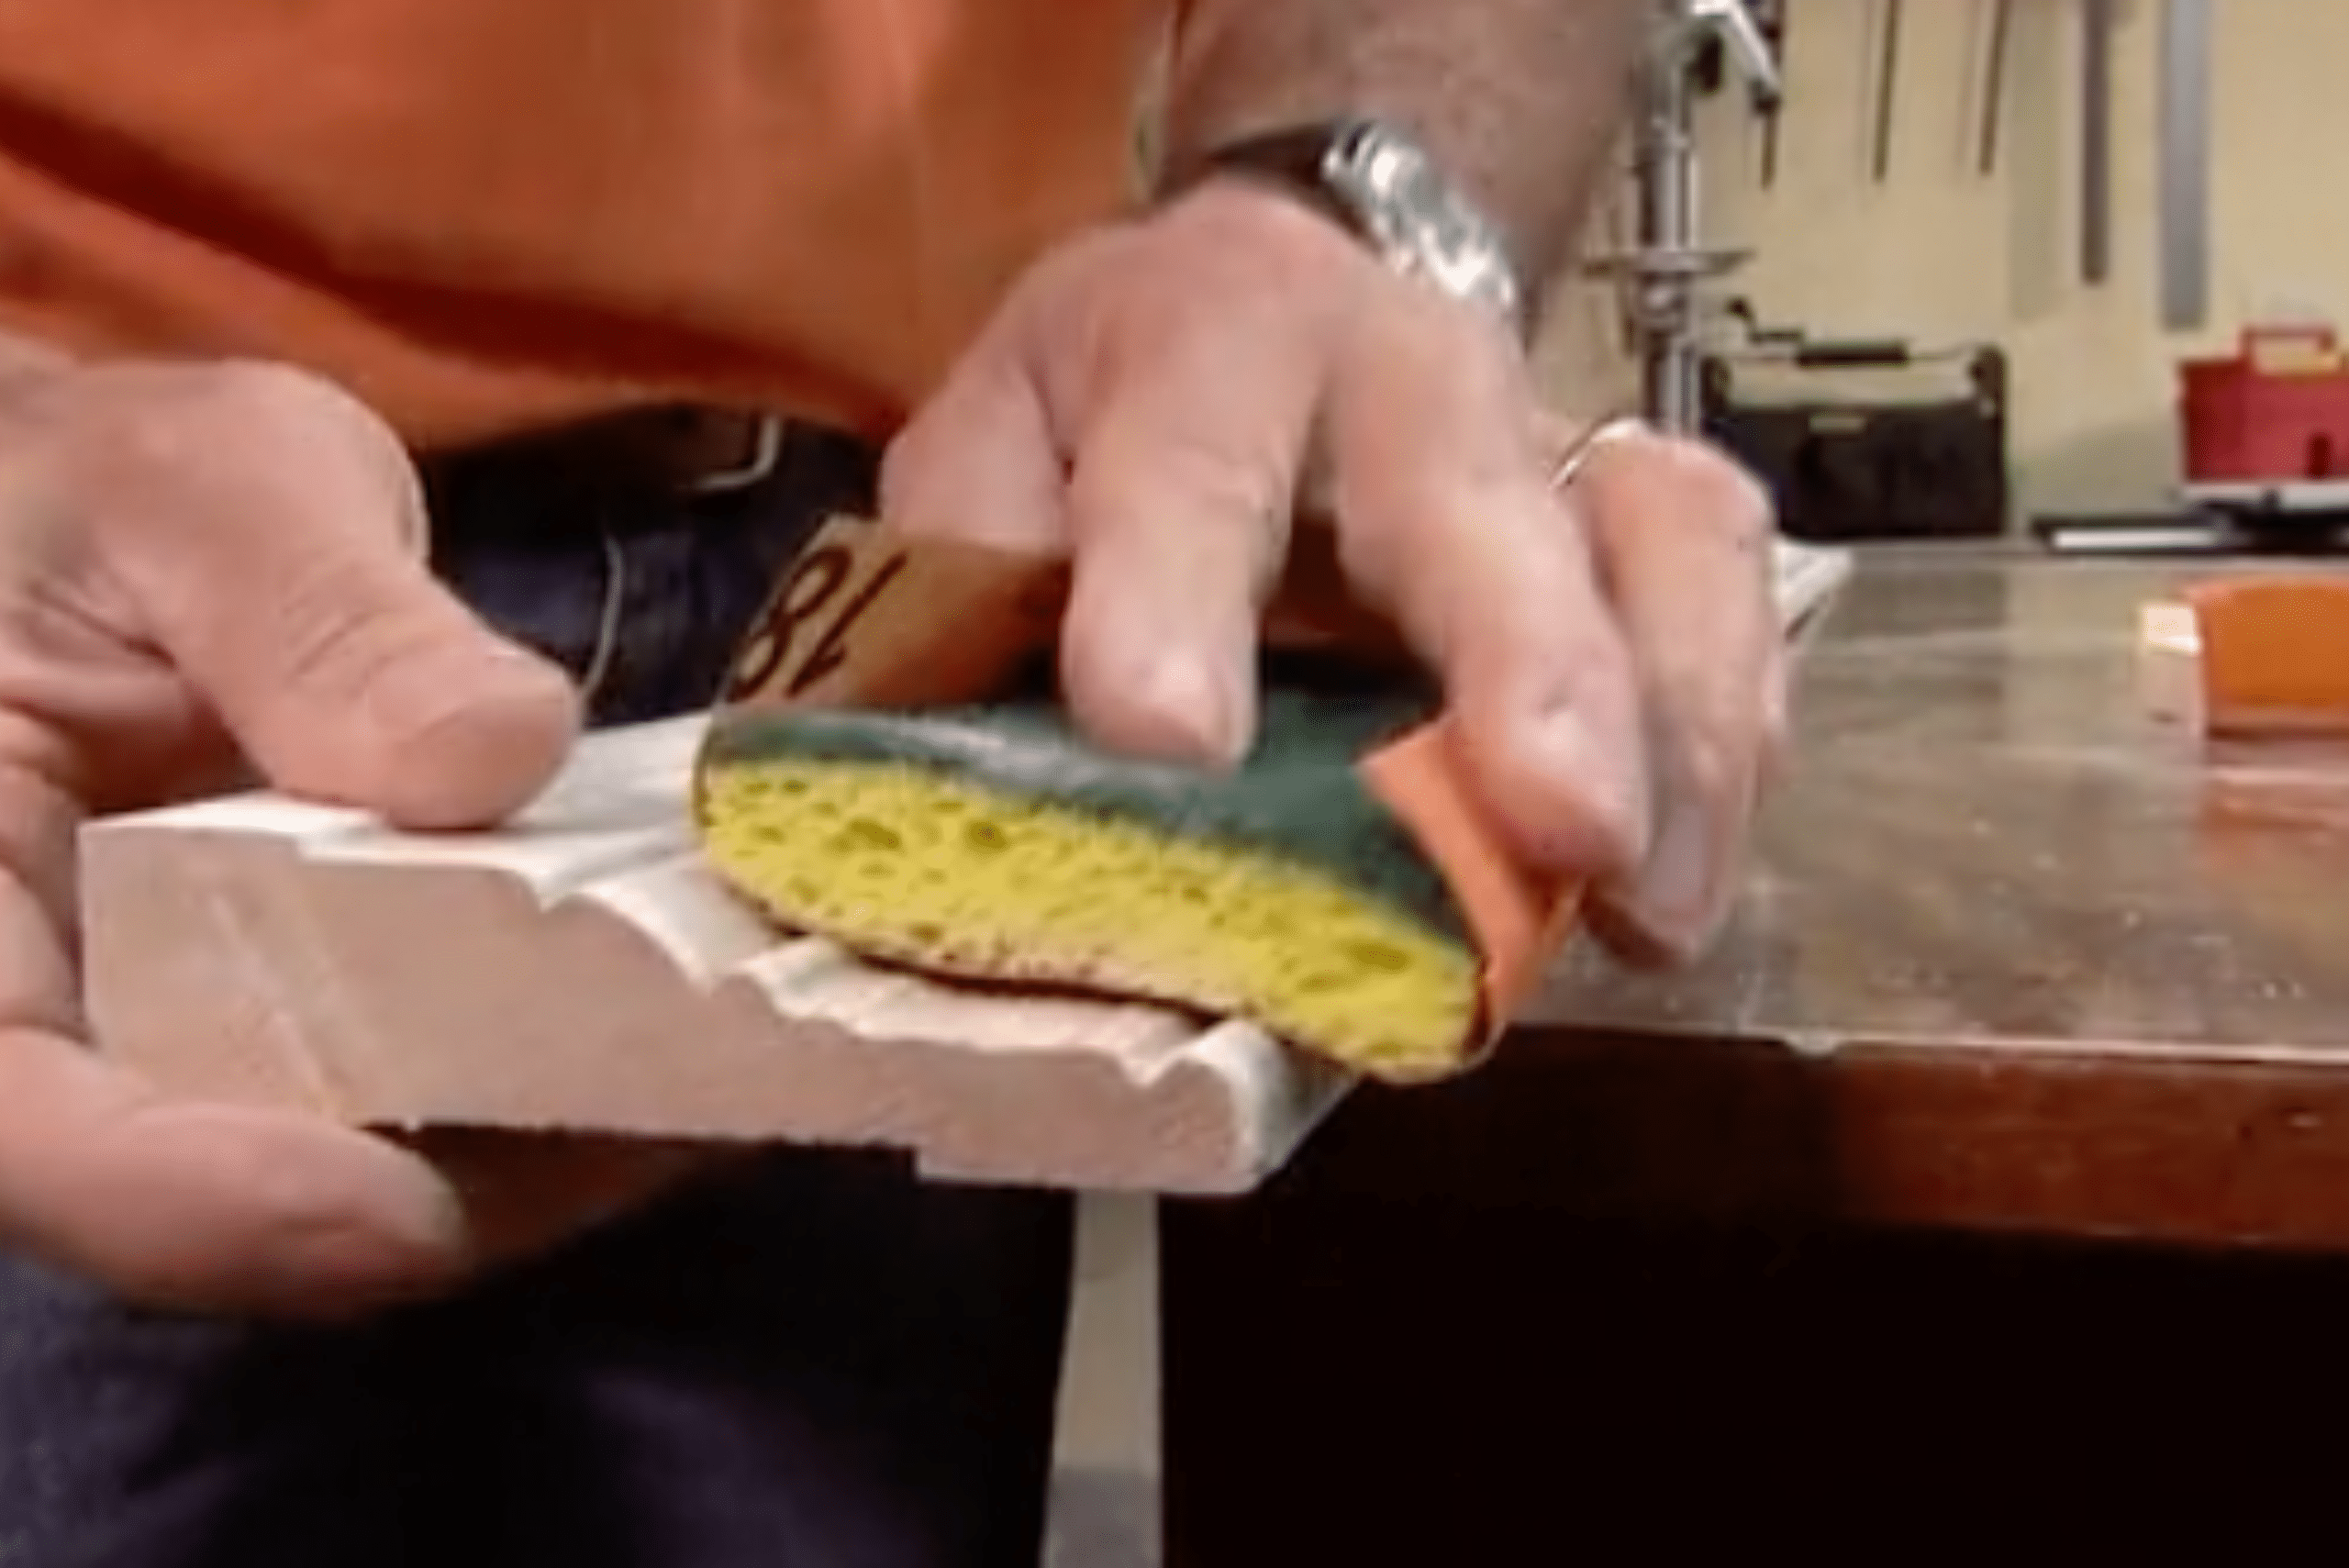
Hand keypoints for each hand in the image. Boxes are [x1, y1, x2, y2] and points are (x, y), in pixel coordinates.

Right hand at [0, 357, 691, 1317]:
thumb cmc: (113, 485)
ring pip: (331, 1188)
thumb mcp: (210, 493)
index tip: (423, 1199)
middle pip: (216, 1206)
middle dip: (444, 1191)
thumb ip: (322, 618)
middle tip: (669, 1108)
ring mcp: (165, 1050)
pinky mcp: (277, 1043)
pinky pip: (398, 1120)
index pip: (40, 1140)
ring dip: (521, 1158)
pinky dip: (527, 1101)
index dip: (217, 1206)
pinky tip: (661, 1032)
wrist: (108, 515)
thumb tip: (498, 758)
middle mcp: (41, 1027)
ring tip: (705, 1069)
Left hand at [881, 181, 1782, 964]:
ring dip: (1677, 732)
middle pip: (1480, 500)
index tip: (1164, 735)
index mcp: (1207, 340)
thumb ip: (968, 577)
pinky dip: (1730, 733)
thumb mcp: (993, 444)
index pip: (1189, 458)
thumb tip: (973, 779)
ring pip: (1659, 544)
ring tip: (1646, 909)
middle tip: (1557, 820)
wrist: (1290, 280)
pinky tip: (1686, 873)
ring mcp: (1549, 440)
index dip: (1176, 594)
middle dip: (1531, 661)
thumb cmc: (1119, 402)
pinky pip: (1728, 592)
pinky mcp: (1638, 512)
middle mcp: (1405, 372)